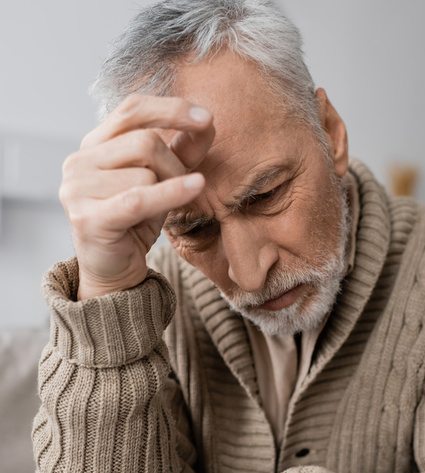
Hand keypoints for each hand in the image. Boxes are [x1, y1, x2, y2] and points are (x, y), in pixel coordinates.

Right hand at [59, 94, 214, 298]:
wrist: (113, 272)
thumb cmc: (134, 224)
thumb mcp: (160, 183)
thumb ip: (179, 152)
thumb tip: (207, 123)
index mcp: (93, 145)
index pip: (132, 109)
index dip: (171, 109)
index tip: (206, 118)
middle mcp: (78, 162)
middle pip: (144, 142)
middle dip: (176, 165)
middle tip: (185, 187)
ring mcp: (78, 189)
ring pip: (145, 173)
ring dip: (169, 191)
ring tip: (163, 211)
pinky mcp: (88, 218)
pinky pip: (141, 197)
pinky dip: (172, 193)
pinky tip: (196, 187)